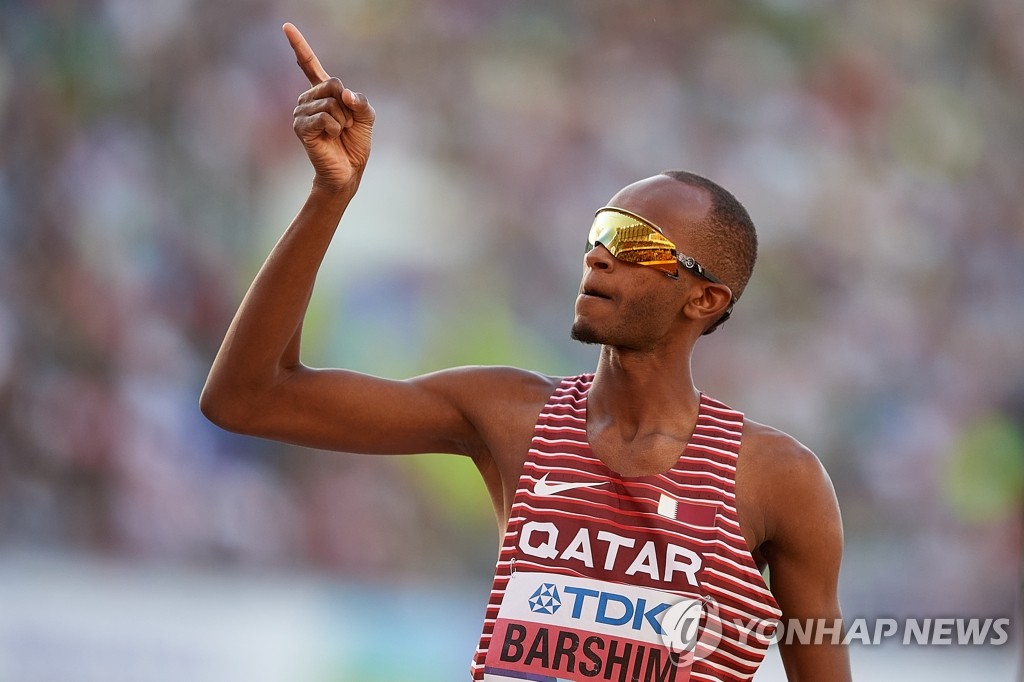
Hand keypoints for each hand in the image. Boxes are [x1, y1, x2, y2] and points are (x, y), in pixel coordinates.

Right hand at [283, 22, 374, 192]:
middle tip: (345, 124)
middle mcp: (308, 98)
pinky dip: (335, 128)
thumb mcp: (366, 118)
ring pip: (330, 102)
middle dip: (348, 106)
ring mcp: (301, 112)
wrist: (348, 170)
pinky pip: (324, 117)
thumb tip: (344, 93)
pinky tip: (331, 137)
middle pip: (332, 84)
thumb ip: (360, 101)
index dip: (298, 45)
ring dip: (343, 120)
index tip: (286, 26)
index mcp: (322, 92)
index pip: (308, 64)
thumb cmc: (355, 143)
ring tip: (338, 132)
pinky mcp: (300, 127)